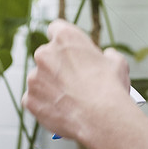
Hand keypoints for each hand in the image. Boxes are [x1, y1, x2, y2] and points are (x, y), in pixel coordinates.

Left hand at [22, 19, 131, 142]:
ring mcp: (34, 77)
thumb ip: (107, 55)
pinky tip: (61, 110)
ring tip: (70, 100)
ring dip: (50, 86)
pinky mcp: (30, 99)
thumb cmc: (110, 89)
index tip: (69, 52)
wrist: (102, 119)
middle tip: (74, 81)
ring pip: (39, 79)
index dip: (64, 42)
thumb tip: (107, 57)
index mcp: (65, 37)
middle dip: (57, 67)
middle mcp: (45, 53)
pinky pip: (34, 99)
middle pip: (46, 56)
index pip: (55, 29)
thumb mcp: (117, 63)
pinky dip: (44, 105)